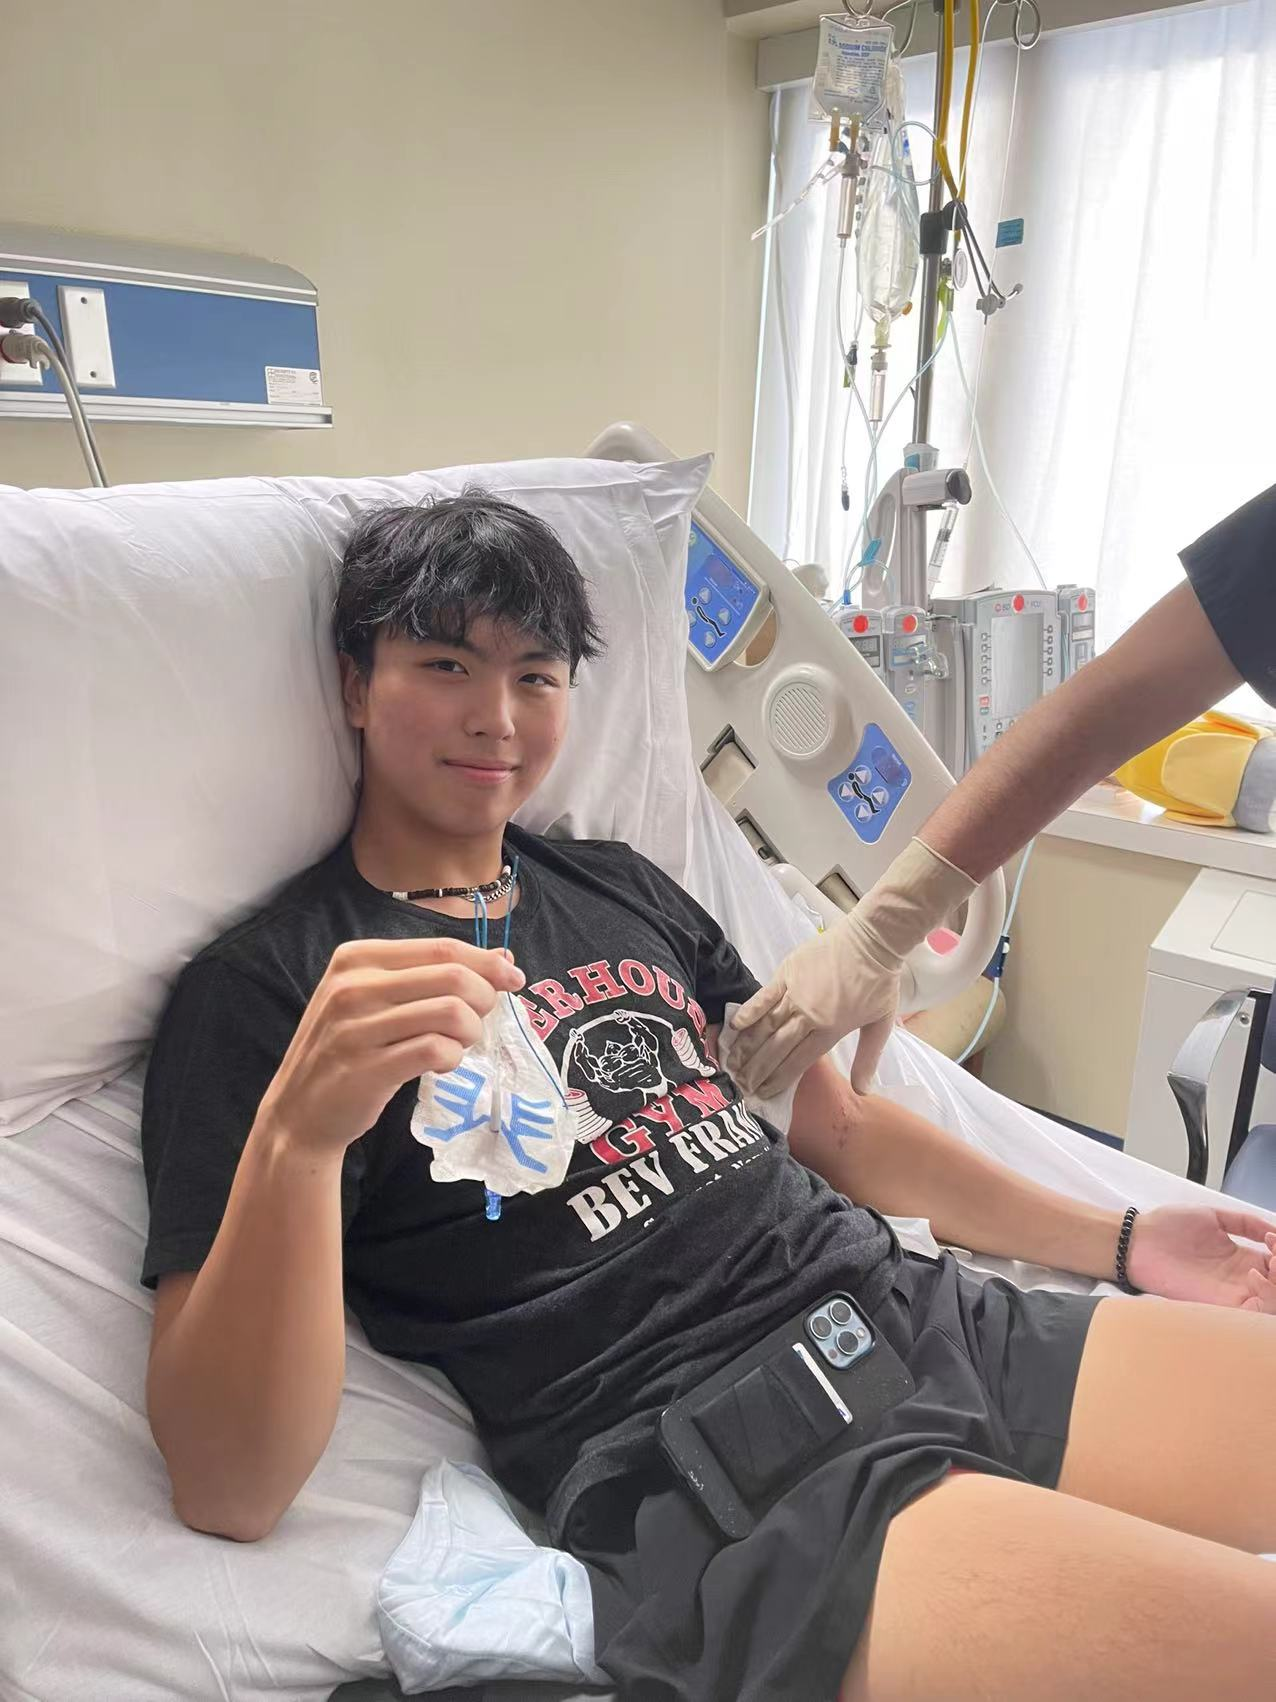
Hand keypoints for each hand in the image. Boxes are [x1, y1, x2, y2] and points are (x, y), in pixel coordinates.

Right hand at [256, 937, 524, 1155]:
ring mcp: (356, 1027)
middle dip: (484, 998)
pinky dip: (452, 1058)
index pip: (441, 948)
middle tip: (480, 1022)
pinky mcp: (366, 1068)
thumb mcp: (377, 1000)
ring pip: (450, 1013)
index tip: (513, 980)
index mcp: (357, 958)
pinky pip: (436, 1051)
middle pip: (452, 977)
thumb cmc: (347, 1048)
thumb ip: (431, 976)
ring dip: (470, 1032)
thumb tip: (503, 960)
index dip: (487, 963)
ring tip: (458, 1044)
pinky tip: (442, 1064)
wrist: (299, 1111)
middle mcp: (353, 986)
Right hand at [726, 915, 900, 1097]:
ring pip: (766, 1025)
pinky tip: (735, 1025)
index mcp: (830, 1030)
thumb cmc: (880, 982)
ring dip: (747, 1045)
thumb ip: (867, 1058)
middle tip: (740, 1085)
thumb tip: (861, 1091)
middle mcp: (809, 1015)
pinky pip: (764, 995)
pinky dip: (750, 1010)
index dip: (778, 1079)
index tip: (762, 1092)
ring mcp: (795, 992)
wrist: (874, 940)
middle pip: (777, 1047)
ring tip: (731, 1062)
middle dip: (756, 1069)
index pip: (797, 1061)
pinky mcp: (787, 972)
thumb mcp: (881, 1024)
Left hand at [1126, 1205, 1275, 1311]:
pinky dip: (1264, 1299)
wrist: (1138, 1240)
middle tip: (1275, 1256)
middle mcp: (1239, 1279)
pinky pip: (1251, 1314)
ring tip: (1271, 1264)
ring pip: (1271, 1303)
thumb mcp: (1214, 1217)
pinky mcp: (1218, 1305)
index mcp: (1240, 1258)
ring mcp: (1230, 1293)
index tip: (1272, 1238)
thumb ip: (1245, 1223)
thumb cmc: (1168, 1226)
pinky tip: (1254, 1277)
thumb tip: (1274, 1227)